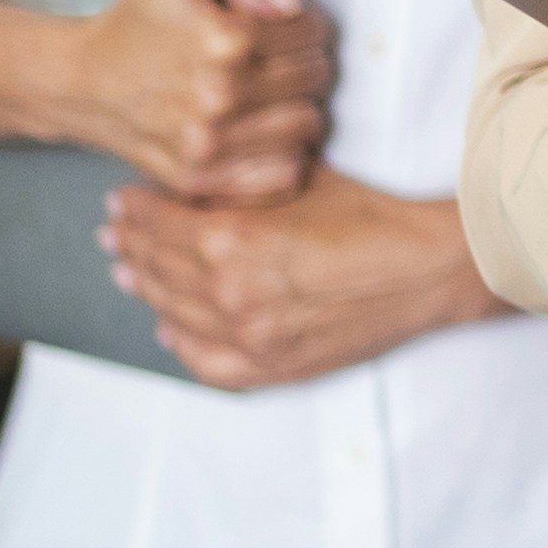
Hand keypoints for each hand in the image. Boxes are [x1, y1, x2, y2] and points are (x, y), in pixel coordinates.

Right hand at [58, 0, 332, 202]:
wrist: (82, 81)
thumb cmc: (135, 23)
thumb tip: (288, 2)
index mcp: (223, 41)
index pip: (312, 33)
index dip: (300, 25)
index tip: (276, 29)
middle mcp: (219, 96)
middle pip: (316, 80)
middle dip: (302, 64)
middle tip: (272, 61)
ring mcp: (210, 144)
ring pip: (308, 127)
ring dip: (296, 109)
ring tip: (266, 96)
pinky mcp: (202, 179)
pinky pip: (283, 175)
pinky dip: (282, 156)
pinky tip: (259, 132)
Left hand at [103, 167, 502, 389]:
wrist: (431, 268)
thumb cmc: (376, 218)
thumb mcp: (302, 180)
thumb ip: (245, 184)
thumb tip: (201, 180)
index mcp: (233, 241)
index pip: (159, 224)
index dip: (136, 209)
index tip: (123, 199)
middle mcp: (230, 295)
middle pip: (157, 269)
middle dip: (132, 246)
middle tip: (115, 232)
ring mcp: (249, 338)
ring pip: (173, 314)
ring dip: (147, 290)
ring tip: (131, 272)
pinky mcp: (273, 367)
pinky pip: (205, 363)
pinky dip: (180, 344)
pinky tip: (169, 328)